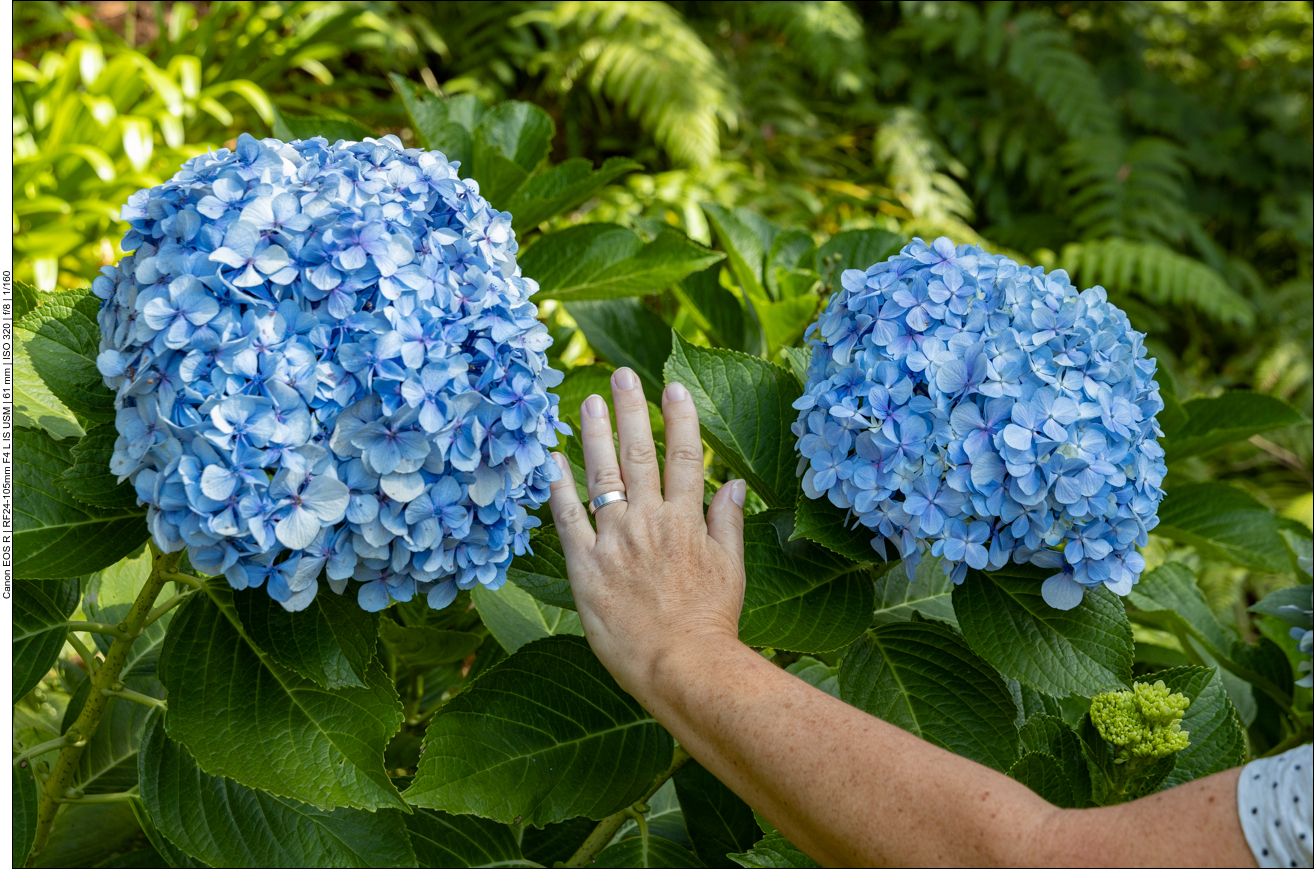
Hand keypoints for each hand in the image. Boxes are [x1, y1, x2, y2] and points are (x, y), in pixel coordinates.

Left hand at [547, 366, 748, 702]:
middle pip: (639, 455)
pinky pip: (568, 519)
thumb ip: (728, 522)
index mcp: (687, 521)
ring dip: (594, 435)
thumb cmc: (711, 623)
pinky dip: (558, 487)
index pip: (685, 457)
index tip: (671, 386)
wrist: (683, 666)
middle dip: (631, 410)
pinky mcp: (586, 566)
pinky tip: (551, 460)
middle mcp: (650, 522)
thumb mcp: (731, 569)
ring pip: (602, 476)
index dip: (678, 418)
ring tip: (588, 403)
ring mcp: (615, 542)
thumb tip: (737, 484)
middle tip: (621, 374)